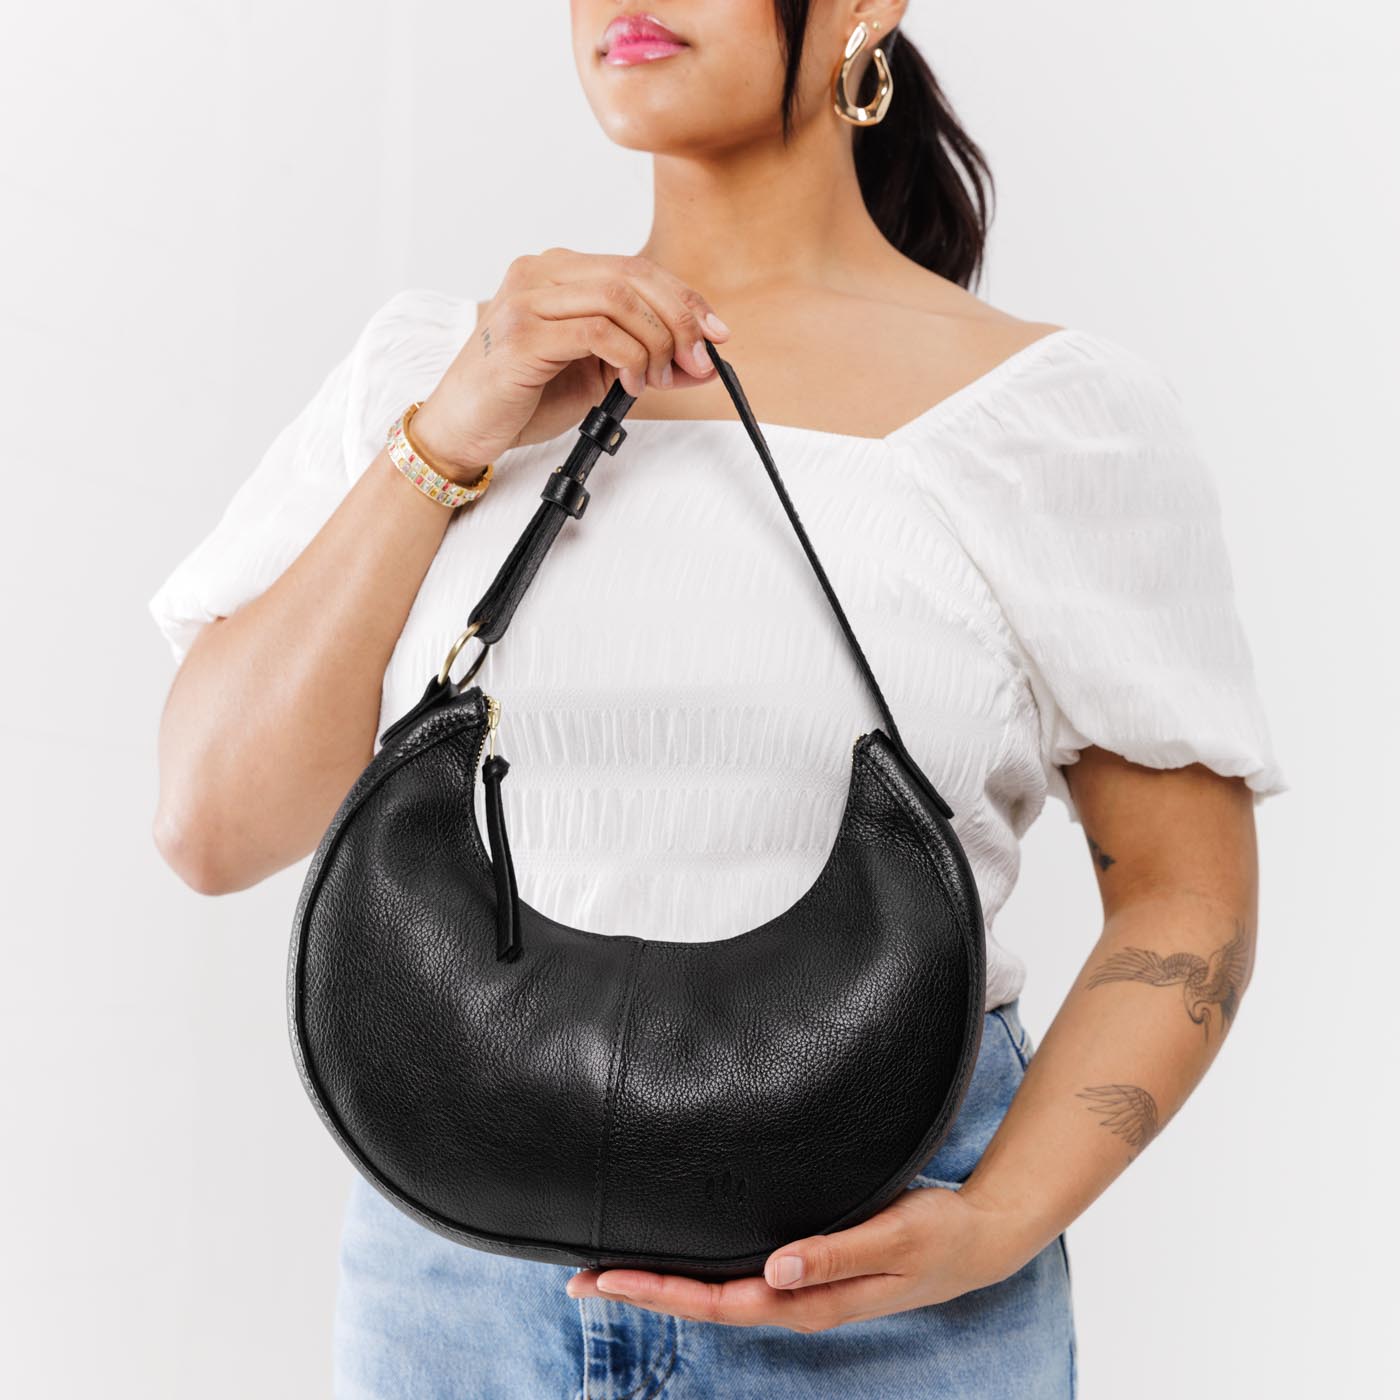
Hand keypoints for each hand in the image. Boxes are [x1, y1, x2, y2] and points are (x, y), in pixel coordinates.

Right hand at [410, 247, 731, 480]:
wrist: (462, 429)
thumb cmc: (523, 399)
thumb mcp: (598, 377)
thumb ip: (646, 362)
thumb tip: (703, 362)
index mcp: (558, 272)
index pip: (636, 269)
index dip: (684, 299)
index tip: (717, 334)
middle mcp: (540, 274)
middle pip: (633, 276)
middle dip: (680, 320)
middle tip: (698, 361)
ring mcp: (526, 300)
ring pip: (618, 299)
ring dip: (655, 343)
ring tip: (658, 380)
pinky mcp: (521, 334)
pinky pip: (596, 332)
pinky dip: (629, 358)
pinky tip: (630, 386)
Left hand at [563, 1184, 1039, 1331]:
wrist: (978, 1238)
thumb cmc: (937, 1233)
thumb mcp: (895, 1238)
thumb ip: (837, 1253)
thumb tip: (775, 1269)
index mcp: (811, 1299)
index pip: (721, 1302)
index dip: (662, 1291)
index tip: (608, 1277)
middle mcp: (796, 1298)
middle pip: (705, 1302)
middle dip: (643, 1289)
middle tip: (578, 1273)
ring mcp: (799, 1286)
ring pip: (718, 1290)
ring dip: (665, 1281)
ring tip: (610, 1266)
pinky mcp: (805, 1265)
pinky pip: (740, 1274)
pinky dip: (701, 1267)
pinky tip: (680, 1253)